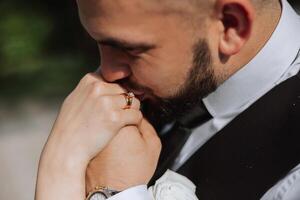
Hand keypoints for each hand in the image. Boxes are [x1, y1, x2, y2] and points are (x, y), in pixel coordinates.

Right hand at [35, 73, 141, 199]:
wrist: (65, 149)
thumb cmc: (70, 126)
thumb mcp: (76, 99)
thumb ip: (91, 89)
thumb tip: (106, 82)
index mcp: (90, 80)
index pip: (114, 78)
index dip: (118, 91)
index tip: (117, 102)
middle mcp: (98, 88)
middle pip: (125, 90)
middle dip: (126, 102)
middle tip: (122, 114)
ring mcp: (106, 102)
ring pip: (134, 101)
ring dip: (133, 111)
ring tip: (126, 121)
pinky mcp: (115, 118)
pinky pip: (137, 115)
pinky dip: (136, 121)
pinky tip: (130, 127)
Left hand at [86, 118, 161, 191]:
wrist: (114, 191)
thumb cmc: (133, 172)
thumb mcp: (152, 145)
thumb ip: (147, 124)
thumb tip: (139, 116)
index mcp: (123, 124)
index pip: (128, 108)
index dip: (134, 117)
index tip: (135, 127)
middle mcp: (105, 126)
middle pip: (114, 112)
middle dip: (120, 119)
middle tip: (126, 137)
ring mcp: (93, 134)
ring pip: (103, 121)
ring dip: (109, 127)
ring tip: (116, 146)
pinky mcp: (86, 143)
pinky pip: (95, 132)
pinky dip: (100, 136)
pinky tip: (106, 150)